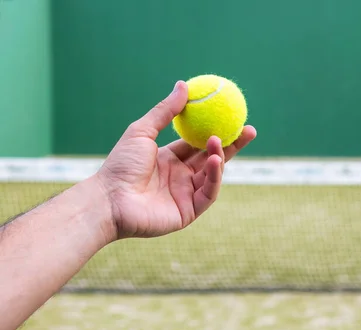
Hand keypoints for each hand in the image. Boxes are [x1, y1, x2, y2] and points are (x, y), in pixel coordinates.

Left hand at [95, 81, 256, 239]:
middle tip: (249, 129)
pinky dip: (214, 177)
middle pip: (212, 158)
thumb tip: (184, 84)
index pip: (199, 144)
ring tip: (219, 141)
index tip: (232, 116)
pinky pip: (208, 193)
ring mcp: (186, 195)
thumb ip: (165, 111)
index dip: (217, 131)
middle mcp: (180, 177)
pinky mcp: (189, 211)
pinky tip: (214, 161)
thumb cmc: (120, 165)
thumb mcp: (142, 132)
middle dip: (232, 145)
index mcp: (170, 159)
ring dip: (220, 158)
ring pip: (213, 175)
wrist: (109, 200)